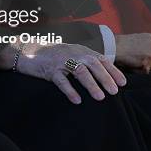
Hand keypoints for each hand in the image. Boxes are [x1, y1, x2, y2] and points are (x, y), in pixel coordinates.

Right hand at [0, 42, 125, 103]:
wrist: (27, 52)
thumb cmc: (51, 57)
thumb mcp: (70, 55)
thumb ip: (85, 62)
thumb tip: (104, 76)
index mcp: (79, 50)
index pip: (100, 58)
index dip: (112, 70)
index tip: (123, 83)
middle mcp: (72, 53)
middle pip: (92, 63)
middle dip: (105, 77)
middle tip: (114, 91)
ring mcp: (60, 61)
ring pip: (79, 70)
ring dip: (91, 84)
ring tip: (100, 97)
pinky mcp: (49, 70)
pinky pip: (61, 80)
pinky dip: (70, 90)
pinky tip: (77, 100)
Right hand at [115, 33, 150, 72]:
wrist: (112, 46)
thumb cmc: (118, 44)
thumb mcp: (133, 41)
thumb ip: (142, 47)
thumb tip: (143, 55)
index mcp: (150, 37)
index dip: (145, 57)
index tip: (138, 58)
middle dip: (145, 62)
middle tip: (134, 61)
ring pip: (150, 66)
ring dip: (141, 67)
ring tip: (131, 62)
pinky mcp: (147, 61)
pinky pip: (145, 71)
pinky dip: (138, 71)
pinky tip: (130, 64)